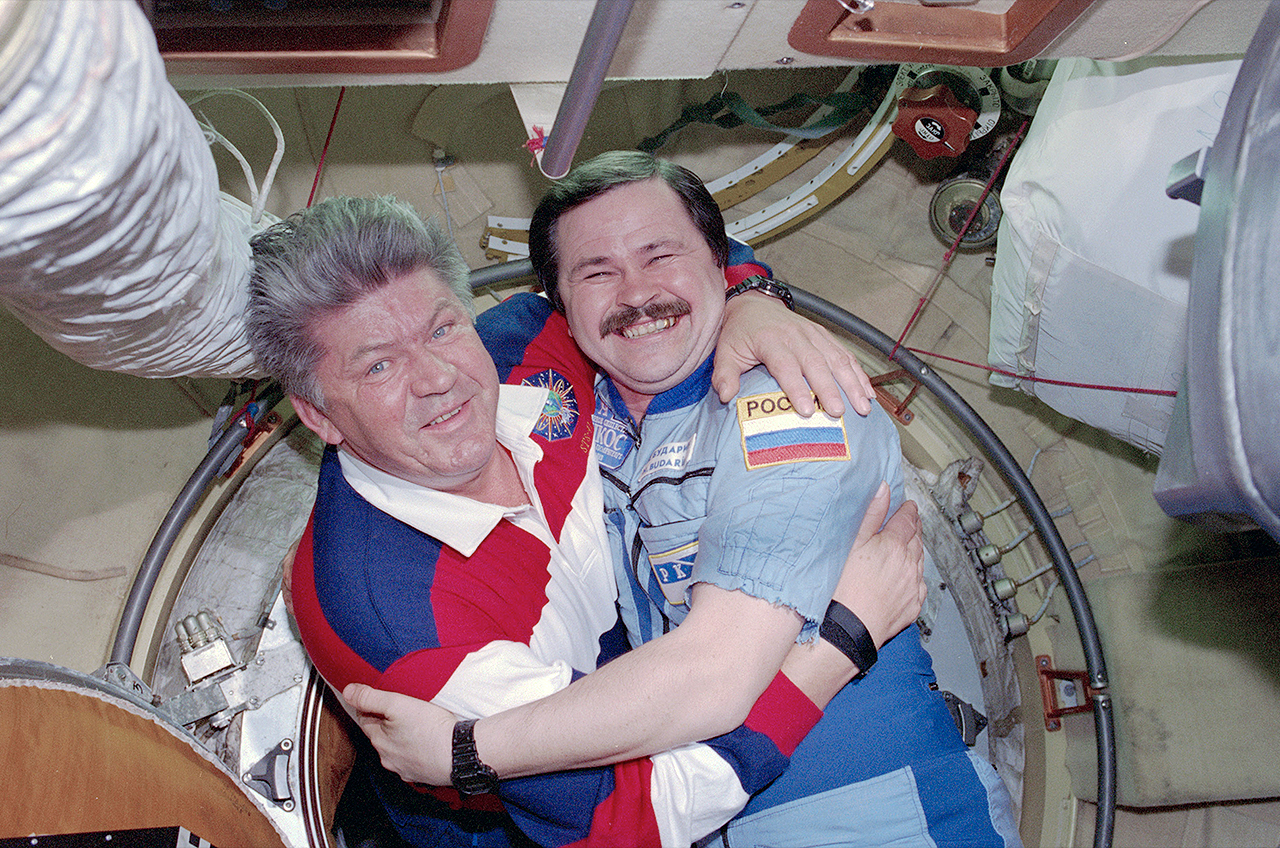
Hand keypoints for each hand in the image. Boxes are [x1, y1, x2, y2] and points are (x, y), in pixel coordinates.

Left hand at [342, 683, 456, 785]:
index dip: (371, 707)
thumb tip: (347, 691)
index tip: (381, 699)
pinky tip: (428, 744)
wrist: (460, 753)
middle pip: (381, 736)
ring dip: (402, 739)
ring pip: (397, 750)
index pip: (365, 720)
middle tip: (403, 710)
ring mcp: (405, 770)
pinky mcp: (423, 776)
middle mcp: (388, 759)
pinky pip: (414, 761)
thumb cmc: (430, 728)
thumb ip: (371, 698)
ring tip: (418, 726)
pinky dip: (417, 752)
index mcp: (379, 740)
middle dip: (387, 724)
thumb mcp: (397, 704)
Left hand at [714, 291, 873, 416]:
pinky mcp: (823, 335)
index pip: (786, 365)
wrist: (753, 304)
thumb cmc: (739, 333)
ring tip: (863, 406)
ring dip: (852, 383)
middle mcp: (795, 335)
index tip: (806, 410)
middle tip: (839, 413)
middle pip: (816, 363)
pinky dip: (858, 372)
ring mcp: (813, 333)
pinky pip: (844, 353)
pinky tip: (868, 392)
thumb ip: (725, 374)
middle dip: (829, 389)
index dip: (797, 388)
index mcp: (771, 339)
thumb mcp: (725, 351)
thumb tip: (727, 396)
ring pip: (836, 358)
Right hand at [835, 482, 925, 648]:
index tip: (908, 506)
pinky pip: (919, 583)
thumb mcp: (852, 543)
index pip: (908, 519)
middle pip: (917, 538)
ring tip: (903, 549)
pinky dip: (913, 575)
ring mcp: (914, 585)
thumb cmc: (845, 587)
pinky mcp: (914, 603)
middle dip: (912, 529)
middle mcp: (910, 563)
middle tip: (906, 524)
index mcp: (895, 544)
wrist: (851, 627)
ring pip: (919, 561)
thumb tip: (884, 489)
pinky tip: (902, 576)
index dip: (908, 510)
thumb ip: (871, 514)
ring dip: (914, 552)